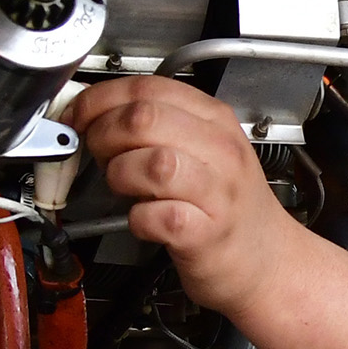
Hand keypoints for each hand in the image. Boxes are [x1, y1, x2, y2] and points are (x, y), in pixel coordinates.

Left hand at [66, 78, 304, 315]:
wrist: (267, 260)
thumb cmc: (227, 206)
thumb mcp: (203, 150)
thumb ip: (158, 127)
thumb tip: (96, 114)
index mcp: (214, 120)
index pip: (149, 88)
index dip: (101, 98)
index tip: (80, 114)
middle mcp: (219, 150)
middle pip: (144, 118)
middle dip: (103, 133)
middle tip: (97, 152)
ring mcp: (217, 192)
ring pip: (152, 162)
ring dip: (120, 174)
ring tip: (124, 187)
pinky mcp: (207, 233)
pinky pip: (158, 216)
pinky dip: (138, 219)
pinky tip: (143, 220)